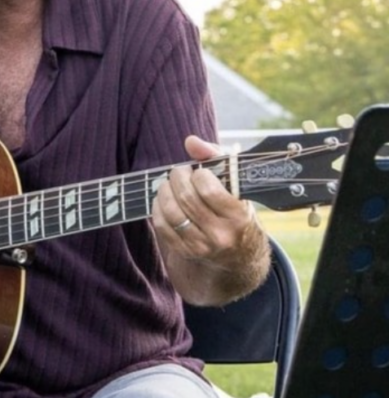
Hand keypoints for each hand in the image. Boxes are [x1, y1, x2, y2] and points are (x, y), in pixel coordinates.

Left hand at [152, 136, 268, 304]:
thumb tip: (191, 142)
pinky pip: (161, 225)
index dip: (199, 174)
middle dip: (177, 177)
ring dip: (164, 191)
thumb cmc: (235, 208)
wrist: (238, 255)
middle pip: (186, 198)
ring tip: (169, 184)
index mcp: (239, 216)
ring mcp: (202, 247)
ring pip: (171, 212)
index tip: (200, 172)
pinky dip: (158, 208)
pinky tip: (164, 201)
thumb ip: (215, 156)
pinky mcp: (185, 253)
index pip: (208, 188)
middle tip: (179, 172)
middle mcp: (221, 235)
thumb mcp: (235, 184)